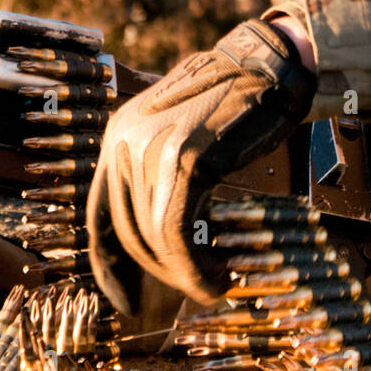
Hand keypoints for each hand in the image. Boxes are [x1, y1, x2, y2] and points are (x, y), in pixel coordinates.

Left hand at [87, 19, 316, 312]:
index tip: (127, 304)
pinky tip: (219, 275)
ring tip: (216, 283)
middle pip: (129, 234)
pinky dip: (197, 266)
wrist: (270, 66)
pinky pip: (180, 232)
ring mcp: (154, 149)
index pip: (100, 219)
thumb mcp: (181, 135)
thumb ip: (161, 178)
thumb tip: (161, 245)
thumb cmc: (235, 103)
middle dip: (163, 272)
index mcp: (118, 136)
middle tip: (198, 286)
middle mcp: (125, 141)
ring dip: (186, 275)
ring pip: (156, 239)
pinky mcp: (187, 160)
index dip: (111, 270)